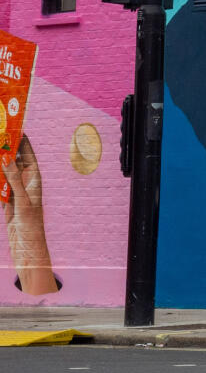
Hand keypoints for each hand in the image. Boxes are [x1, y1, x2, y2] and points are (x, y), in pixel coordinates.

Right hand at [3, 135, 56, 294]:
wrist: (26, 245)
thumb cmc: (30, 224)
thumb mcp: (22, 200)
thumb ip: (14, 180)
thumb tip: (7, 159)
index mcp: (35, 179)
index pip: (28, 155)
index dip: (23, 141)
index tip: (16, 127)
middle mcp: (26, 182)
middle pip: (15, 161)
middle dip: (8, 148)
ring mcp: (16, 190)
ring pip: (5, 171)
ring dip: (0, 162)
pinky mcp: (7, 199)